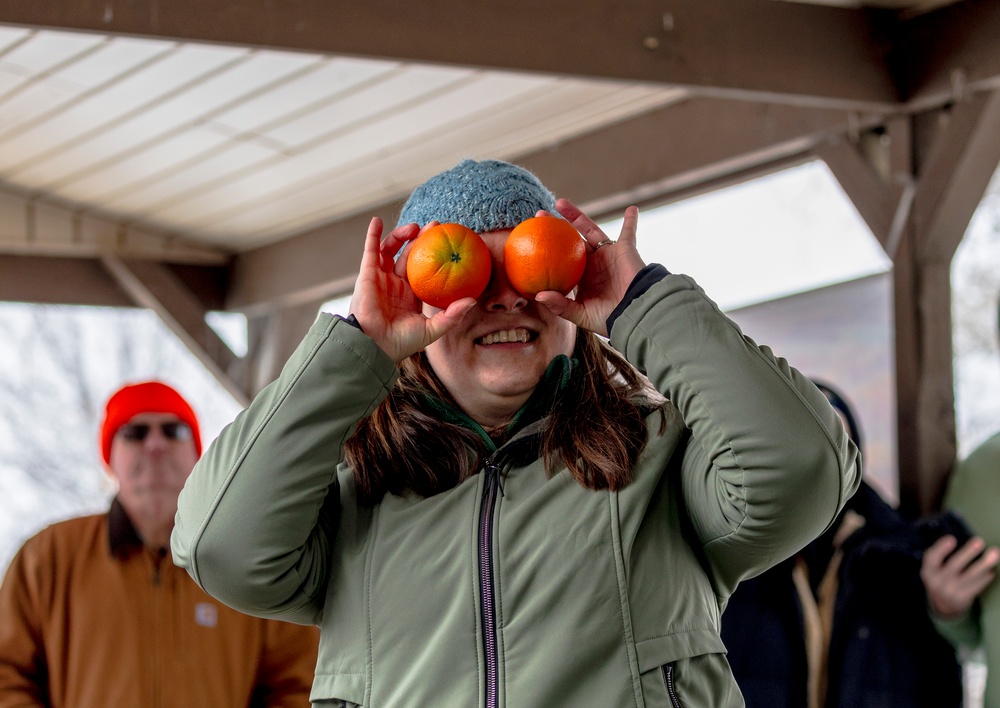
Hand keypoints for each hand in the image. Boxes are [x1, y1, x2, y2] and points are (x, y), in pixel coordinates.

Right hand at [348, 218, 475, 363]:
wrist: (374, 345)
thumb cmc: (402, 342)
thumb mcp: (432, 330)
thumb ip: (452, 316)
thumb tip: (472, 300)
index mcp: (411, 294)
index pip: (425, 268)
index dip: (435, 254)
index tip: (447, 241)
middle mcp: (396, 284)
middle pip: (409, 254)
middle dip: (422, 238)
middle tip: (436, 226)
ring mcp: (381, 278)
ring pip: (390, 249)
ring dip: (401, 234)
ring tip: (415, 227)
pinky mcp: (367, 274)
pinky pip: (370, 250)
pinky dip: (372, 235)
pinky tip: (377, 220)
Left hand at [534, 199, 645, 336]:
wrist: (635, 313)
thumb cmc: (609, 318)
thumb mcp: (581, 314)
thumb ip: (560, 305)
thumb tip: (538, 296)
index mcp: (581, 277)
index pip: (560, 258)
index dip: (547, 249)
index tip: (531, 240)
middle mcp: (592, 263)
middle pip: (570, 239)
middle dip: (555, 226)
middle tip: (539, 214)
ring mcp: (607, 254)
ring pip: (589, 229)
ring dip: (576, 216)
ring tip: (560, 202)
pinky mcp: (624, 250)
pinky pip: (628, 232)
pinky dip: (630, 220)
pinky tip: (631, 208)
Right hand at [920, 535, 999, 618]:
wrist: (943, 605)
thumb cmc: (940, 579)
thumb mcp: (933, 569)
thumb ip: (940, 557)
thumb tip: (959, 539)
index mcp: (928, 572)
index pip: (932, 559)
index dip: (941, 548)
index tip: (952, 538)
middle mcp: (938, 582)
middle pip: (954, 566)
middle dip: (967, 553)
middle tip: (979, 541)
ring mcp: (951, 591)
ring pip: (970, 576)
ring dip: (983, 564)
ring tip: (994, 553)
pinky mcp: (964, 598)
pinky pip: (977, 586)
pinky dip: (985, 577)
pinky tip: (991, 570)